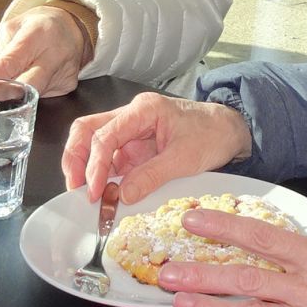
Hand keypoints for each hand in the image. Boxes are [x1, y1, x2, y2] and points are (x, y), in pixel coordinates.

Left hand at [0, 4, 91, 97]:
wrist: (72, 27)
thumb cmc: (38, 26)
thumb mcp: (13, 28)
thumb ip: (0, 53)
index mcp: (38, 34)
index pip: (10, 64)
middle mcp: (54, 55)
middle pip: (25, 87)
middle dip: (3, 93)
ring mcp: (64, 72)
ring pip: (32, 95)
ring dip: (16, 92)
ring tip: (14, 77)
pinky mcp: (68, 85)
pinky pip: (42, 95)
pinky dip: (31, 91)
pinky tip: (33, 76)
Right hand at [61, 92, 249, 203]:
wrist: (230, 130)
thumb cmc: (211, 134)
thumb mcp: (184, 158)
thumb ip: (151, 176)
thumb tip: (122, 195)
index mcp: (143, 110)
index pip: (105, 134)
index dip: (95, 164)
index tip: (94, 190)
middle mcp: (131, 117)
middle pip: (88, 131)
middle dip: (76, 159)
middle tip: (76, 189)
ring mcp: (131, 132)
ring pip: (94, 144)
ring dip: (87, 169)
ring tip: (88, 196)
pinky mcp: (135, 148)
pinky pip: (111, 160)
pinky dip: (104, 177)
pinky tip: (104, 194)